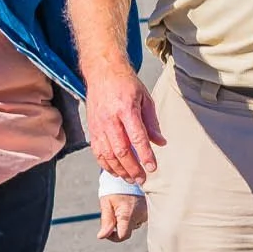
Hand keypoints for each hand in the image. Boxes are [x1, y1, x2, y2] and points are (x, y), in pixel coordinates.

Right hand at [86, 65, 163, 184]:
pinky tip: (115, 171)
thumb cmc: (126, 84)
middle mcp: (110, 119)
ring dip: (119, 170)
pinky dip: (106, 164)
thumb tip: (160, 142)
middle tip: (142, 179)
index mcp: (126, 109)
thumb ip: (152, 122)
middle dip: (132, 168)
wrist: (102, 72)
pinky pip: (97, 151)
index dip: (145, 155)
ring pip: (107, 154)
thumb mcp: (145, 98)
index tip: (152, 167)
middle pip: (121, 150)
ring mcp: (99, 125)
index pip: (137, 137)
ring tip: (131, 179)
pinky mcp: (92, 129)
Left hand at [97, 192, 146, 242]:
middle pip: (128, 230)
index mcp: (128, 214)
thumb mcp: (106, 202)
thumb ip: (106, 221)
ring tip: (123, 205)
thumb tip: (102, 236)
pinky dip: (133, 215)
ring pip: (133, 225)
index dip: (113, 237)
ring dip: (126, 220)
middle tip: (114, 210)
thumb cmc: (116, 188)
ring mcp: (146, 214)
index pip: (123, 236)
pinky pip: (139, 219)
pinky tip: (130, 205)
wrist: (130, 174)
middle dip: (119, 225)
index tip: (108, 230)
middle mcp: (140, 216)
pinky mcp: (150, 211)